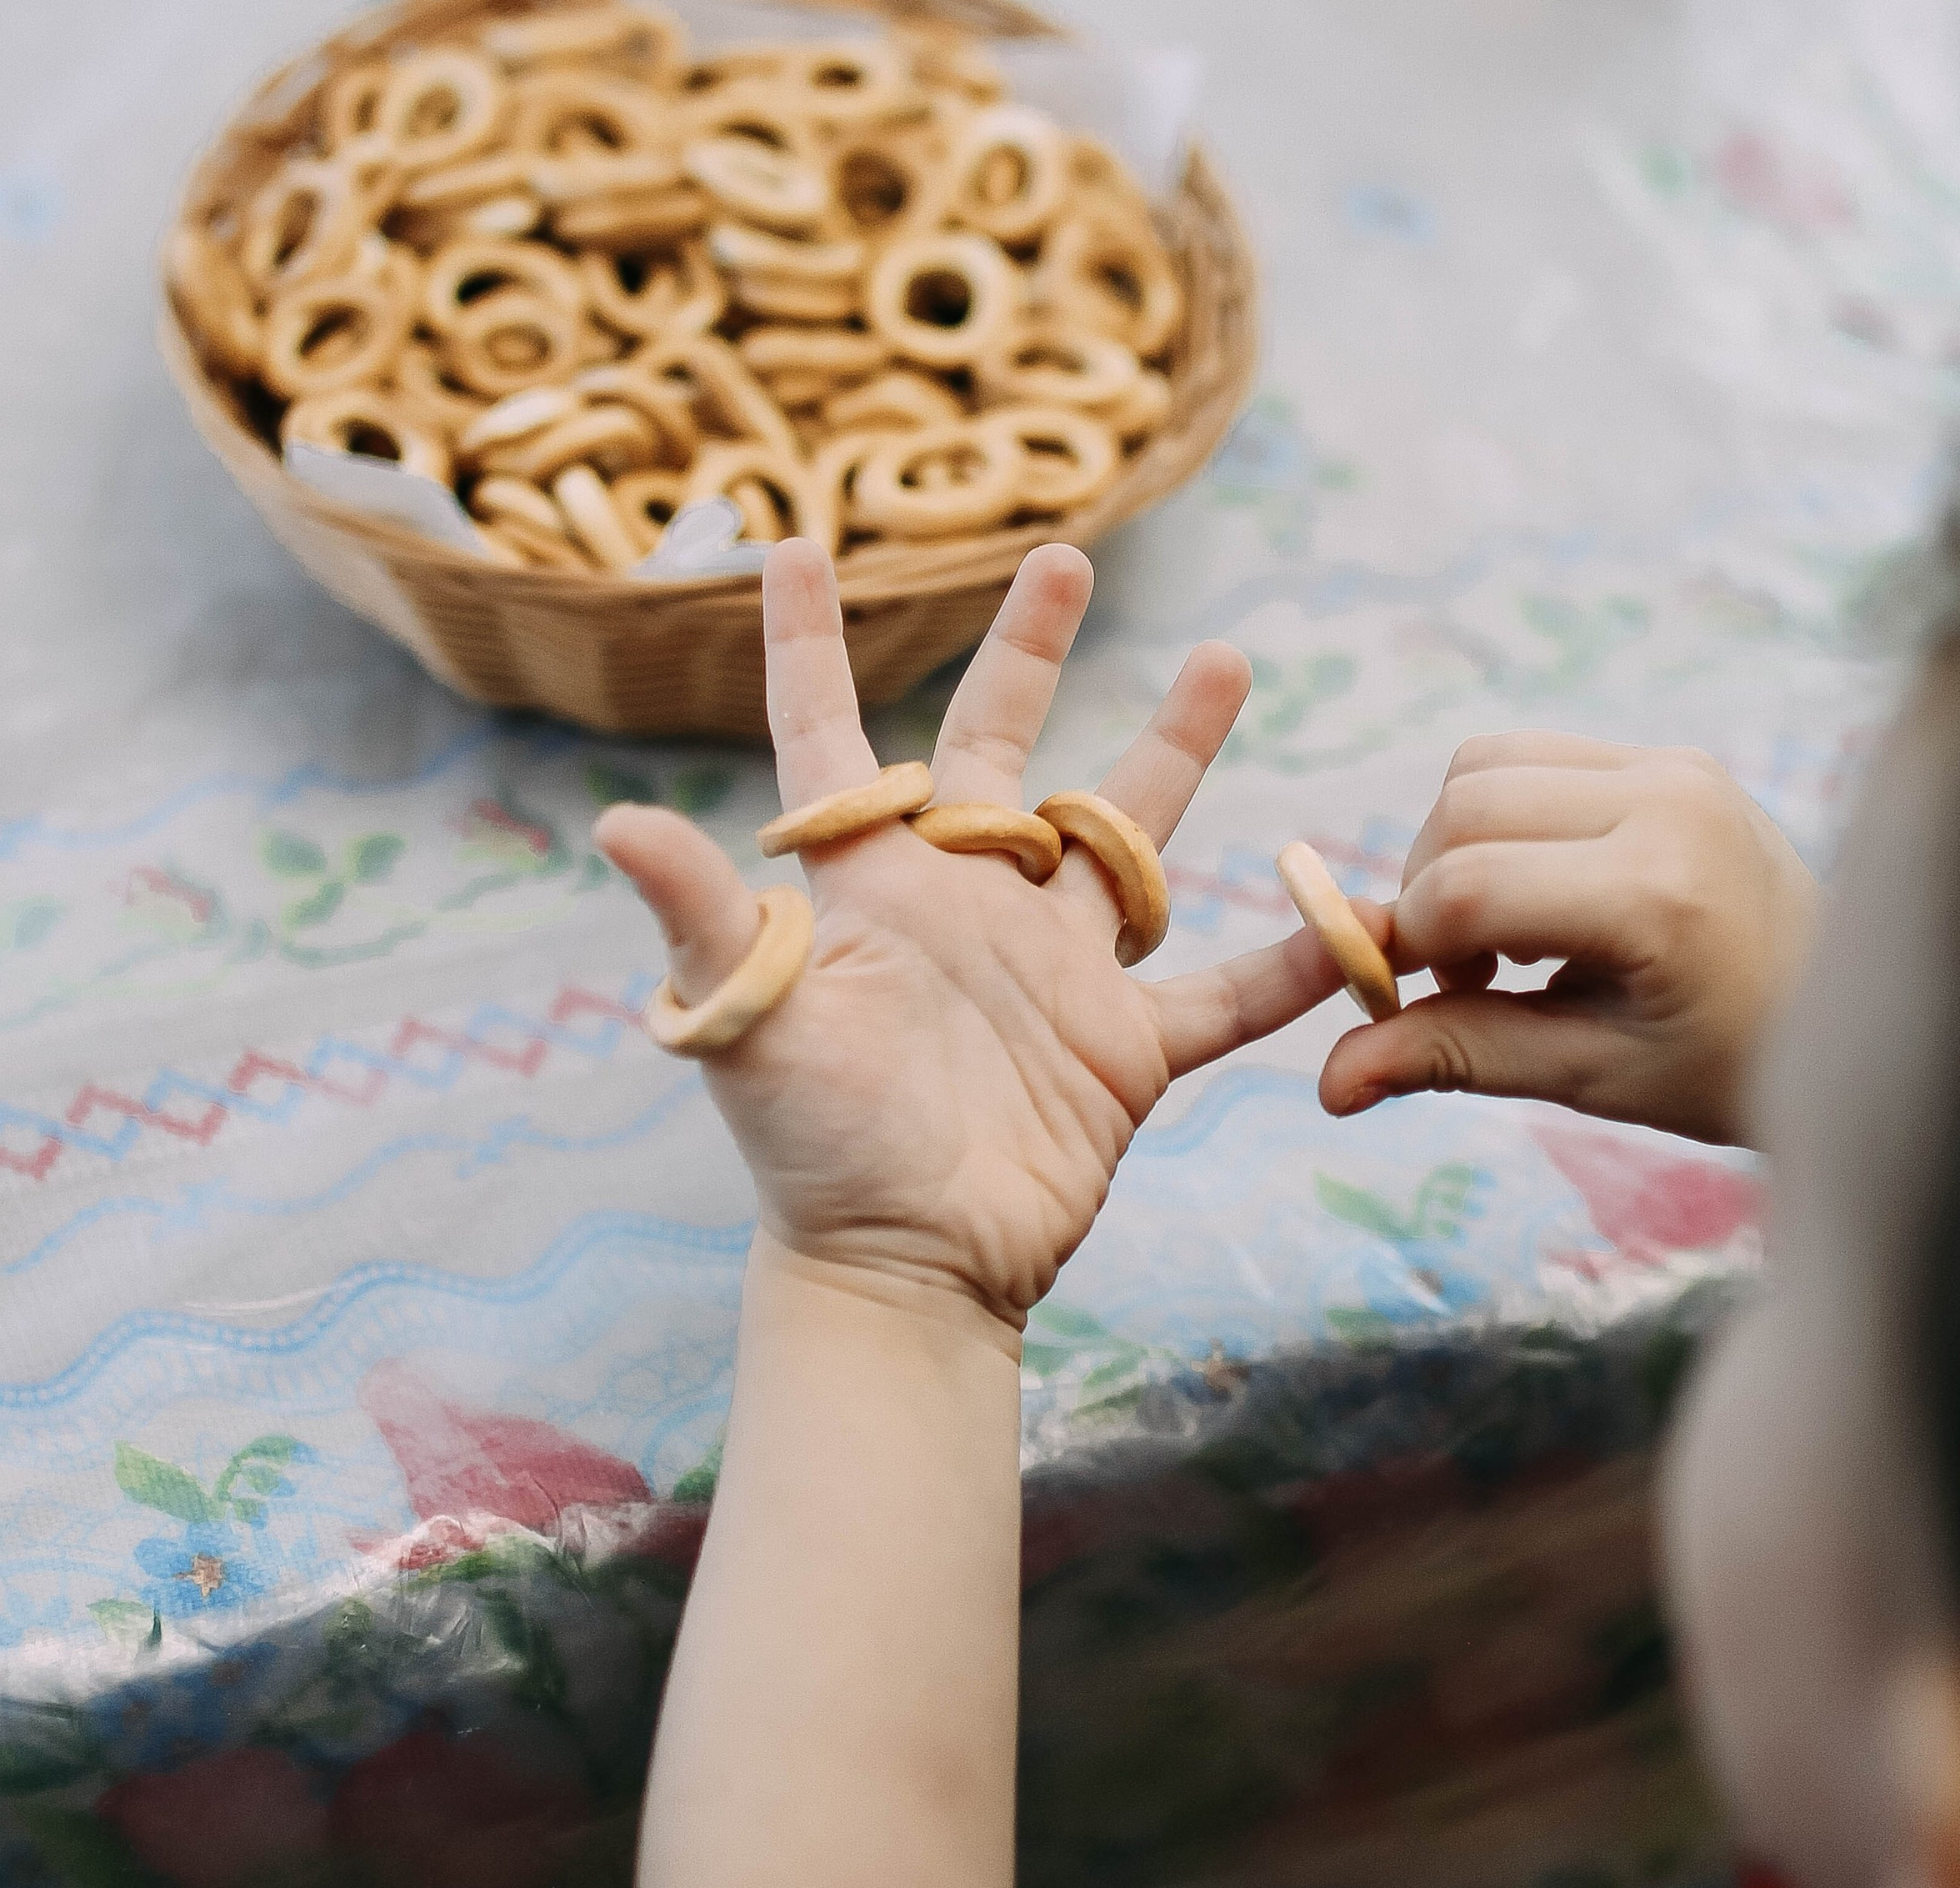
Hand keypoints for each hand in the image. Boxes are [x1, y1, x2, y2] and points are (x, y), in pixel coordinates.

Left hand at [596, 540, 1344, 1327]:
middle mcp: (965, 906)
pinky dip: (1288, 965)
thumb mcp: (750, 1026)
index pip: (826, 737)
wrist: (905, 1268)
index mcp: (871, 887)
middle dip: (1029, 652)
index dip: (808, 645)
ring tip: (1226, 658)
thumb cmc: (812, 1148)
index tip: (796, 546)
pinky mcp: (1124, 1046)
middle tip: (1062, 556)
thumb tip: (610, 820)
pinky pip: (1224, 994)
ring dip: (1174, 752)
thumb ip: (703, 920)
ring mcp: (1052, 970)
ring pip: (1125, 839)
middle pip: (1001, 749)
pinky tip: (1349, 915)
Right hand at [1320, 733, 1820, 1146]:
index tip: (1409, 1002)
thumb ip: (1457, 1056)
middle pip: (1461, 809)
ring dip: (1455, 850)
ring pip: (1483, 767)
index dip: (1407, 948)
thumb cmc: (1729, 1067)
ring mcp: (1673, 767)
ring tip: (1504, 936)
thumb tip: (1331, 1082)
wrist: (1854, 1020)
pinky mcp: (1669, 757)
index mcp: (1657, 894)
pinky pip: (1530, 759)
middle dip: (1424, 895)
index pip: (1468, 890)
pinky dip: (1499, 823)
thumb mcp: (1589, 1077)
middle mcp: (1668, 803)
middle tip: (1463, 977)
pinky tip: (1540, 896)